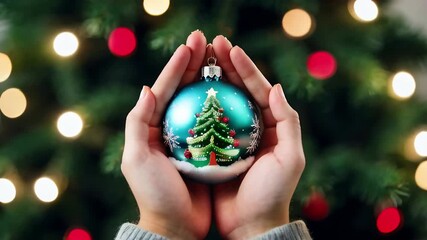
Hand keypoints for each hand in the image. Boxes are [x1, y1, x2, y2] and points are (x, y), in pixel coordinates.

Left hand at [121, 31, 210, 239]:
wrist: (176, 226)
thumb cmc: (155, 194)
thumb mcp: (136, 159)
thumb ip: (137, 123)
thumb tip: (147, 88)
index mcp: (153, 128)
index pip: (164, 90)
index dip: (176, 66)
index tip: (190, 46)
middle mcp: (172, 129)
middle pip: (184, 90)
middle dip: (195, 64)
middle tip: (207, 41)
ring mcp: (193, 138)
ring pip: (204, 102)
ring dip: (212, 79)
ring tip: (223, 58)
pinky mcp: (211, 150)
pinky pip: (220, 121)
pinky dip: (226, 104)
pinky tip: (236, 92)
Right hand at [212, 36, 305, 238]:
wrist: (250, 224)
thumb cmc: (272, 193)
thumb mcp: (290, 158)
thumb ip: (288, 121)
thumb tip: (276, 87)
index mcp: (272, 125)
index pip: (259, 88)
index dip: (244, 67)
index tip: (229, 48)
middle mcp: (252, 126)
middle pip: (238, 89)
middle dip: (226, 65)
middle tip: (211, 43)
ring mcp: (232, 136)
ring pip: (220, 101)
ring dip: (210, 79)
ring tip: (197, 59)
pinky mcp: (215, 148)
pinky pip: (205, 121)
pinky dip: (197, 105)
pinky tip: (186, 92)